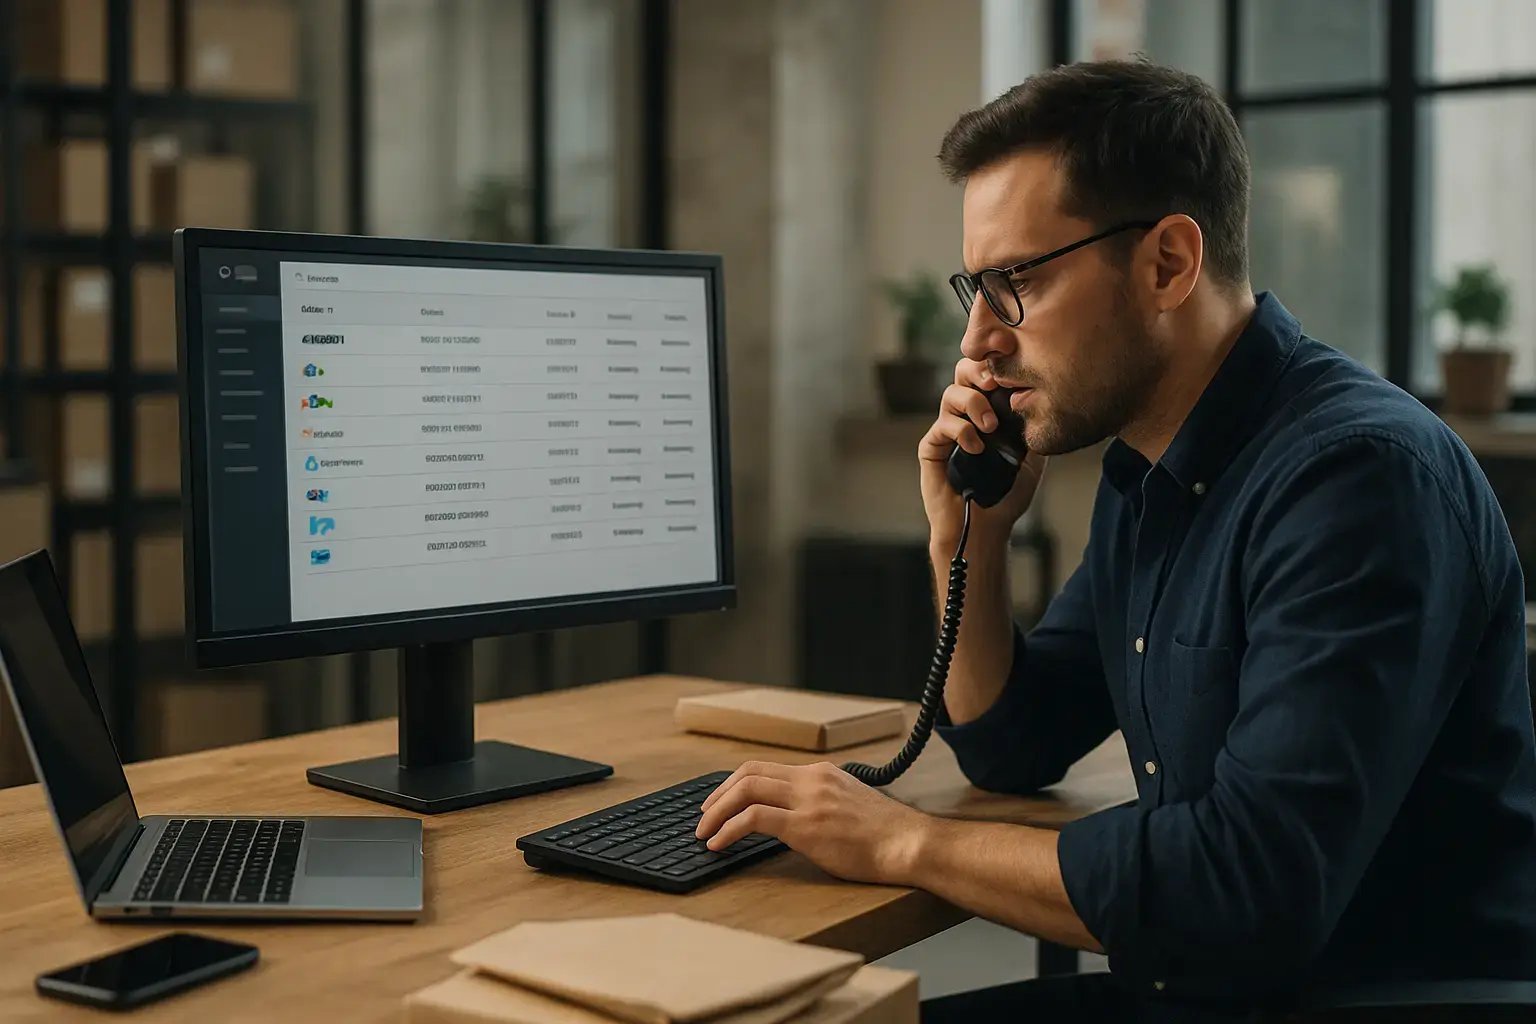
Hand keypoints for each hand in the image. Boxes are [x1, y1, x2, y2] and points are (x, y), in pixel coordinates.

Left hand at [696, 760, 931, 885]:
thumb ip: (820, 802)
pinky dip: (728, 829)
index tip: (719, 801)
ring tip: (704, 833)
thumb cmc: (886, 834)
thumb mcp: (850, 804)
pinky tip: (719, 844)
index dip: (734, 783)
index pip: (764, 768)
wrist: (909, 844)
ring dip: (716, 812)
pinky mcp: (806, 827)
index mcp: (820, 773)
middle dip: (718, 795)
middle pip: (748, 774)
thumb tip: (794, 816)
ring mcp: (808, 801)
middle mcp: (811, 780)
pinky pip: (754, 820)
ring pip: (746, 791)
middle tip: (703, 816)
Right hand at [918, 357, 1047, 549]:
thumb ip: (1034, 426)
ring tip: (990, 427)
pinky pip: (942, 425)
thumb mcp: (1033, 456)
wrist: (986, 526)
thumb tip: (1043, 397)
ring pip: (951, 394)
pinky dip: (961, 431)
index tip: (1011, 361)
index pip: (987, 373)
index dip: (995, 361)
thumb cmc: (1008, 493)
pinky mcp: (932, 447)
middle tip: (994, 383)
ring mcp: (947, 430)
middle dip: (978, 371)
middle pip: (963, 372)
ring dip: (973, 404)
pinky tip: (976, 447)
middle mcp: (966, 415)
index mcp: (989, 411)